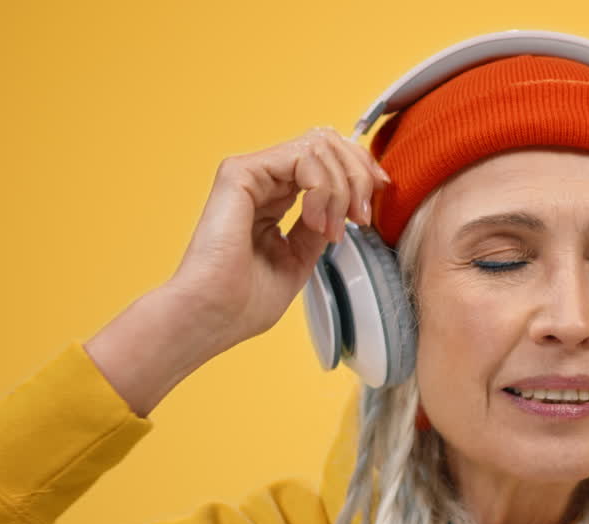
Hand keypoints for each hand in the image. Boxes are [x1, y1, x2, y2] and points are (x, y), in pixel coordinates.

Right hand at [163, 126, 389, 351]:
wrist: (215, 315)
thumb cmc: (244, 302)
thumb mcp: (301, 260)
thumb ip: (320, 227)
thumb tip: (345, 207)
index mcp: (274, 198)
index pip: (326, 161)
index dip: (360, 172)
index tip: (374, 203)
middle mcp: (263, 180)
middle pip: (329, 143)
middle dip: (358, 176)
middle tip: (359, 217)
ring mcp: (252, 173)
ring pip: (320, 146)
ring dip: (341, 189)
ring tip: (331, 229)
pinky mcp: (240, 172)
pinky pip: (303, 157)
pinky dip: (322, 189)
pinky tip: (314, 221)